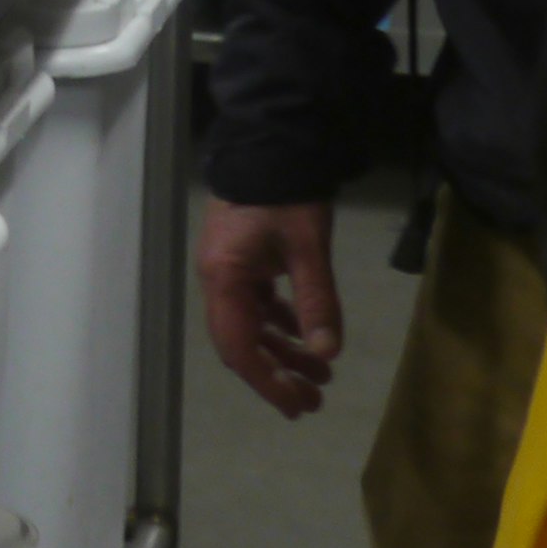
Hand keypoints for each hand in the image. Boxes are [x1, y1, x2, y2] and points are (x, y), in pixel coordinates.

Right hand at [199, 198, 345, 418]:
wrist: (273, 142)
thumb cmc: (286, 195)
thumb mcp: (308, 249)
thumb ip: (316, 302)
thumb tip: (327, 354)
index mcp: (224, 280)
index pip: (239, 347)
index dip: (266, 381)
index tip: (295, 405)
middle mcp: (219, 281)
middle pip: (242, 342)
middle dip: (277, 375)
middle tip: (314, 401)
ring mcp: (229, 269)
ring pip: (252, 325)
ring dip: (283, 351)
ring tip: (320, 376)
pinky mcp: (243, 259)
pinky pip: (257, 304)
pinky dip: (281, 324)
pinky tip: (307, 336)